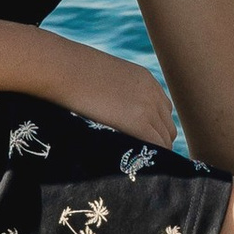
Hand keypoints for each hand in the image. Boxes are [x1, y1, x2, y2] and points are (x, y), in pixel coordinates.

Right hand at [46, 40, 180, 155]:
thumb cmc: (72, 70)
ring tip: (138, 164)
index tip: (144, 140)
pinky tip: (138, 164)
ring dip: (155, 151)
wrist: (65, 68)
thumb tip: (106, 107)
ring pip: (165, 139)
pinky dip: (153, 157)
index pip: (164, 110)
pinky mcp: (139, 122)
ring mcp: (148, 108)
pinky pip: (157, 146)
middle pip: (168, 126)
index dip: (155, 127)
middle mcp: (152, 93)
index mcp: (145, 79)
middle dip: (158, 142)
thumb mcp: (101, 76)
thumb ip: (113, 90)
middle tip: (142, 157)